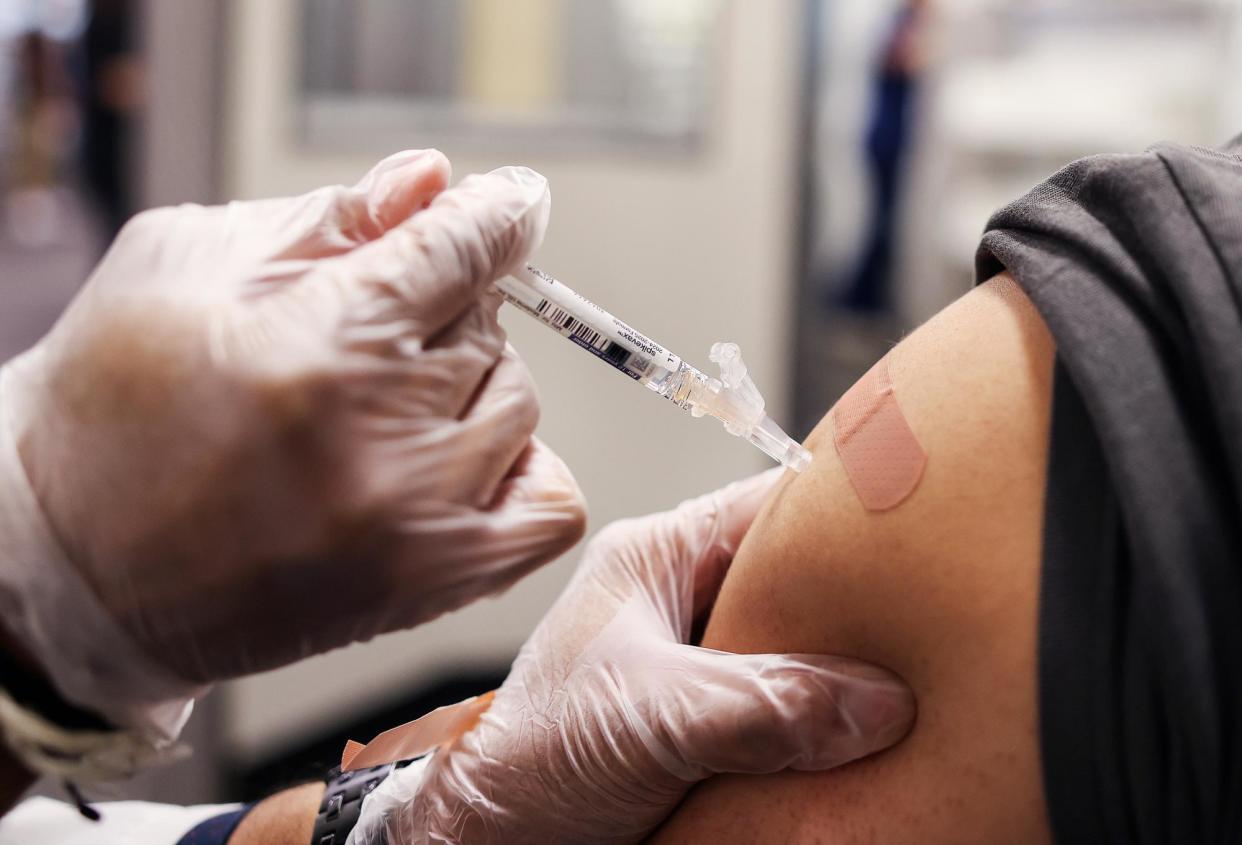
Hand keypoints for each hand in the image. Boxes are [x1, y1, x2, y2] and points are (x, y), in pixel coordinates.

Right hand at [0, 152, 585, 736]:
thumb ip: (324, 219)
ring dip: (468, 389)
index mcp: (318, 347)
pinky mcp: (430, 588)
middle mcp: (381, 442)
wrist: (67, 570)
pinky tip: (454, 459)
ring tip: (387, 404)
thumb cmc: (107, 410)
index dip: (495, 213)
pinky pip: (550, 508)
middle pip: (488, 328)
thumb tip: (431, 180)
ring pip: (518, 407)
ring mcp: (416, 527)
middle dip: (441, 311)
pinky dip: (519, 469)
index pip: (461, 251)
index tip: (515, 202)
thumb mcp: (185, 268)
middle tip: (373, 333)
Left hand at [352, 471, 915, 843]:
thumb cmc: (529, 760)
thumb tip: (876, 701)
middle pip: (800, 581)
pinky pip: (790, 707)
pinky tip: (866, 742)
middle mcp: (685, 599)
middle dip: (862, 606)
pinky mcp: (710, 720)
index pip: (774, 504)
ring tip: (917, 683)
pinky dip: (826, 725)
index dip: (850, 512)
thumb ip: (758, 702)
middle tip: (935, 623)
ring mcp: (699, 662)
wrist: (491, 838)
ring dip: (847, 675)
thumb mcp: (647, 719)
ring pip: (801, 648)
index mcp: (660, 556)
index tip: (925, 530)